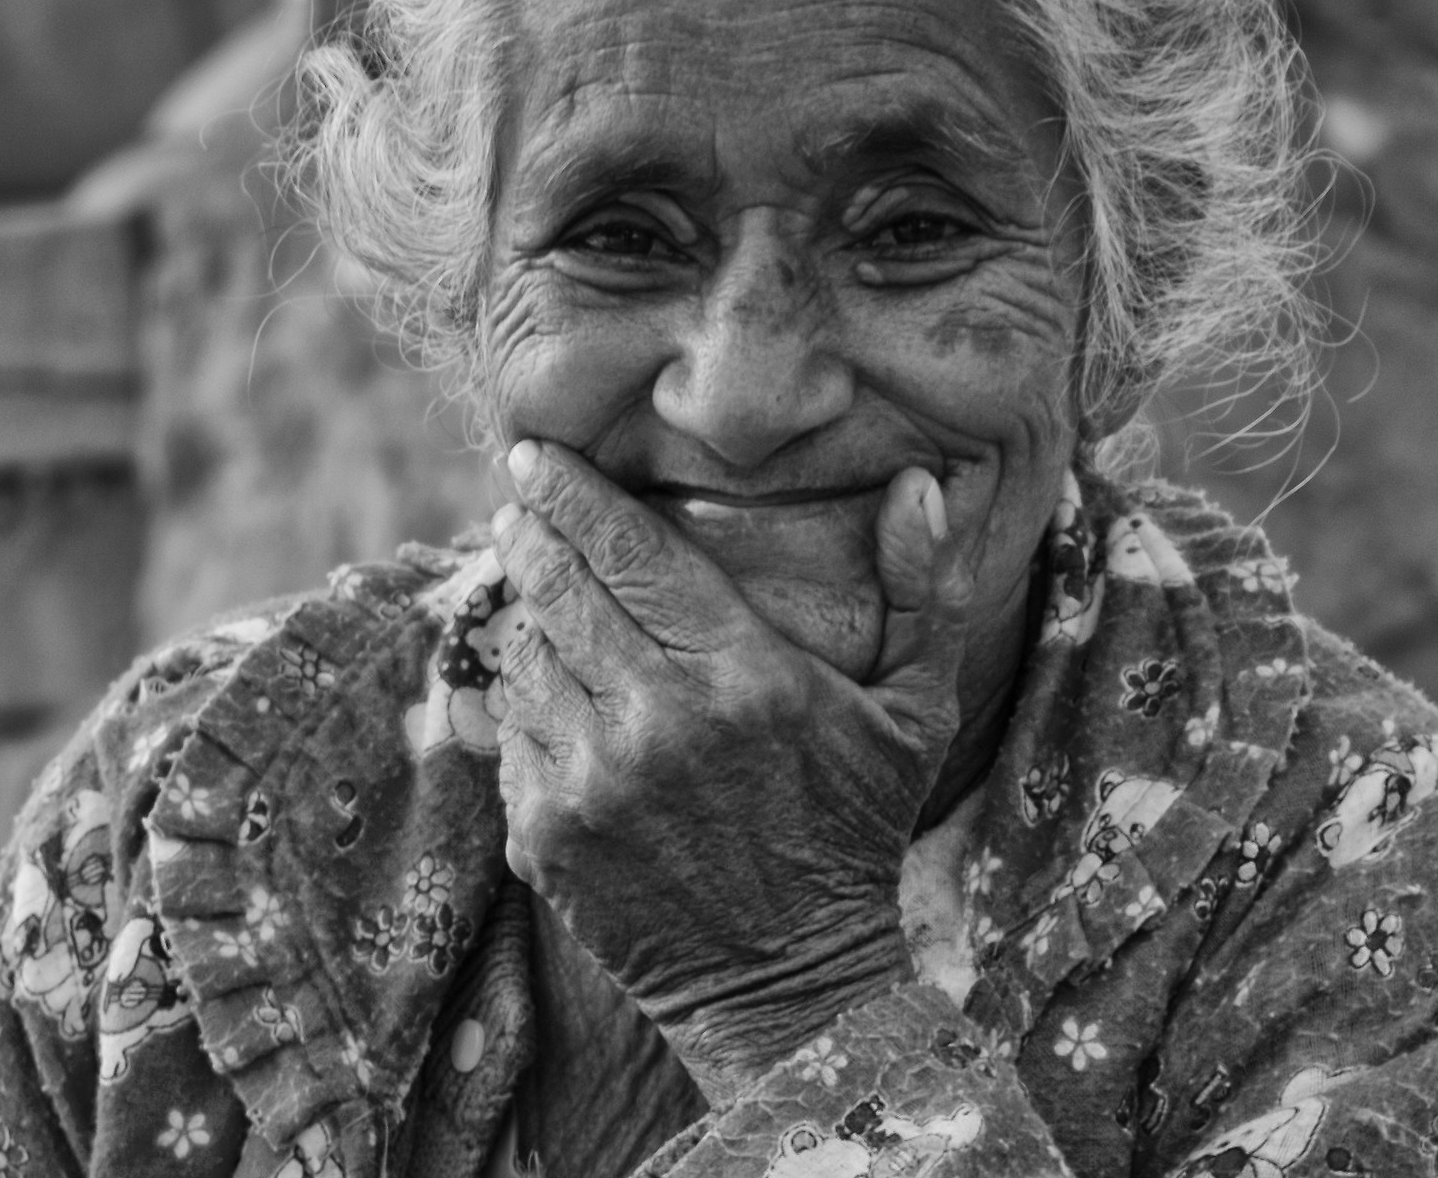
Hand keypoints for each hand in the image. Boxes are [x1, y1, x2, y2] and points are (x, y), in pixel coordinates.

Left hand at [489, 440, 973, 1095]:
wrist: (792, 985)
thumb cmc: (853, 831)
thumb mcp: (914, 712)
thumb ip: (922, 590)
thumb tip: (923, 481)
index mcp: (745, 677)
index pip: (632, 552)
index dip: (572, 494)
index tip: (531, 452)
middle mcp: (659, 723)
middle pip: (560, 591)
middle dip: (529, 535)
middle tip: (518, 504)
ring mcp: (594, 783)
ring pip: (527, 660)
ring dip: (530, 624)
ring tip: (551, 610)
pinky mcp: (546, 837)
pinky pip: (514, 737)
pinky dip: (531, 711)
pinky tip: (563, 705)